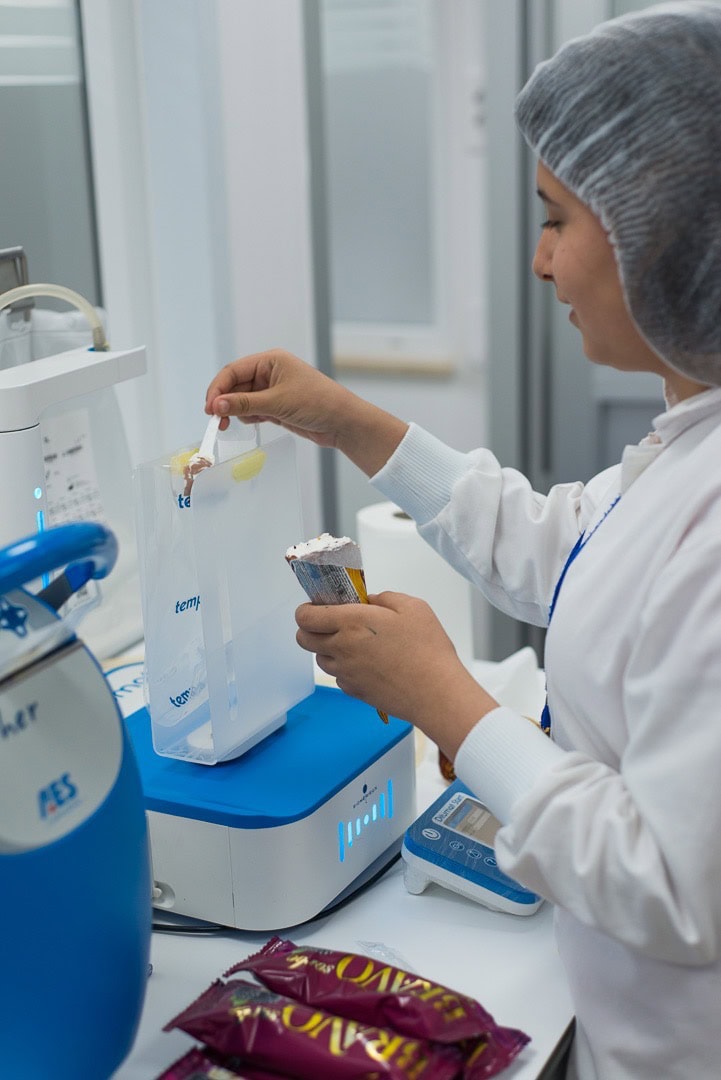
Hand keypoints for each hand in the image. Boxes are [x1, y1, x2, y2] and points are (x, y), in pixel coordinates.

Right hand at [204, 348, 408, 475]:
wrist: (342, 422)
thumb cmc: (317, 403)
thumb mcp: (277, 403)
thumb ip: (244, 404)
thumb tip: (215, 405)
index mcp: (270, 360)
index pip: (233, 371)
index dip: (218, 388)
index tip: (209, 408)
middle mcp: (269, 372)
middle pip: (234, 386)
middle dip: (225, 402)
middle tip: (216, 421)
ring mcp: (272, 390)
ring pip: (241, 399)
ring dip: (236, 411)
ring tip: (238, 423)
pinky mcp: (276, 406)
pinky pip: (252, 410)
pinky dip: (249, 417)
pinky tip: (256, 423)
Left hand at [295, 592, 498, 758]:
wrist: (436, 693)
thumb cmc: (427, 649)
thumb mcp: (412, 607)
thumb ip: (385, 598)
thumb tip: (370, 601)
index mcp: (351, 622)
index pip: (305, 616)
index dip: (306, 609)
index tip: (318, 606)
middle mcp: (342, 648)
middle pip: (304, 639)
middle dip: (311, 628)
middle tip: (331, 622)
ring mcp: (346, 673)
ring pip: (320, 659)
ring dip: (328, 648)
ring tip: (354, 643)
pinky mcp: (355, 692)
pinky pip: (338, 677)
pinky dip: (345, 668)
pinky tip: (367, 663)